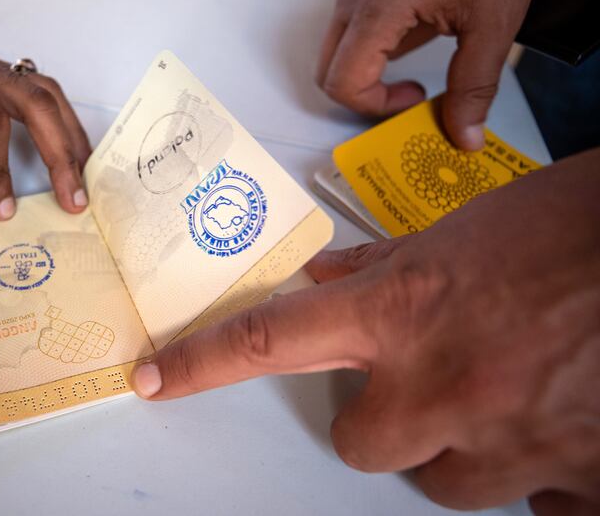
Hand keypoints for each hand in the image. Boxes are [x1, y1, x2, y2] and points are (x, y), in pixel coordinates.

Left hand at [132, 149, 599, 513]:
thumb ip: (386, 267)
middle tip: (422, 381)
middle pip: (359, 444)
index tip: (152, 379)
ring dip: (454, 446)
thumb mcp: (458, 233)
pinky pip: (530, 505)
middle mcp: (442, 383)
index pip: (270, 340)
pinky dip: (533, 473)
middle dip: (379, 420)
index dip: (201, 363)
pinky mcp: (575, 477)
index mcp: (402, 311)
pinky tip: (557, 421)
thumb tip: (329, 284)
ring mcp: (508, 439)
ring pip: (442, 482)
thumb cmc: (562, 223)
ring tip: (503, 393)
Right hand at [316, 0, 547, 150]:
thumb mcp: (494, 22)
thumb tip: (464, 134)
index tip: (411, 100)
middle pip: (328, 68)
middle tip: (406, 91)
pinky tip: (420, 17)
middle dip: (365, 91)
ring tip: (425, 41)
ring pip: (339, 42)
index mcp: (382, 3)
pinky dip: (376, 32)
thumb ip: (474, 85)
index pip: (342, 82)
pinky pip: (352, 14)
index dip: (373, 106)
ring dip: (372, 59)